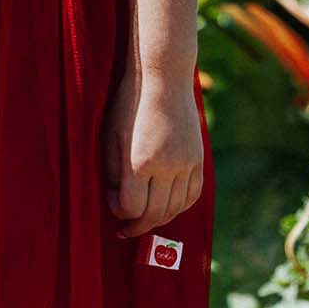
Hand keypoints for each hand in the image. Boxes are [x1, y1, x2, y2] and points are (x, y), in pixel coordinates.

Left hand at [103, 72, 203, 238]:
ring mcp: (187, 163)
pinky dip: (180, 206)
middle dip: (136, 225)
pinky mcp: (199, 159)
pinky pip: (193, 194)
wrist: (163, 79)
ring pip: (176, 208)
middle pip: (154, 213)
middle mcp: (167, 166)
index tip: (111, 199)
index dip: (118, 212)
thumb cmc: (127, 105)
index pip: (131, 208)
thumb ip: (113, 172)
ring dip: (158, 219)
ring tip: (143, 220)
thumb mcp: (110, 136)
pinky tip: (166, 207)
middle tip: (123, 229)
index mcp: (139, 161)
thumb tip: (118, 200)